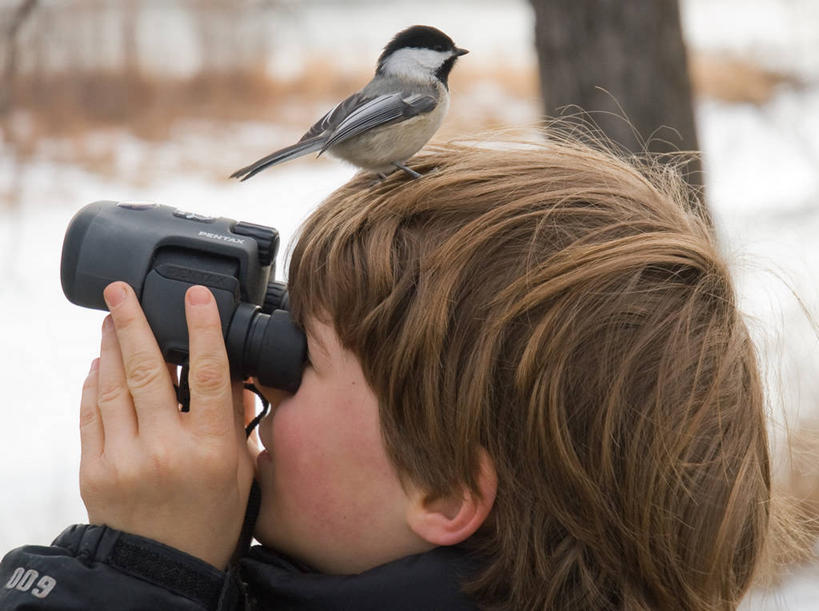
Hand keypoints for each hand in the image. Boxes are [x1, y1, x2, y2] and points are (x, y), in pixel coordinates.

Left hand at [79, 281, 254, 568]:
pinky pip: (90, 414)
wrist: (163, 568)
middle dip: (132, 321)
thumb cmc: (210, 518)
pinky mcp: (94, 470)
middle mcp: (165, 449)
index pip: (207, 374)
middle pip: (148, 369)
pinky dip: (93, 383)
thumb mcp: (240, 470)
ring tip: (110, 319)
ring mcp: (124, 459)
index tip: (196, 295)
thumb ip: (234, 419)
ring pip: (113, 386)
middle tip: (120, 290)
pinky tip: (99, 364)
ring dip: (110, 346)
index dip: (203, 328)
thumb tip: (230, 372)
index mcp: (210, 449)